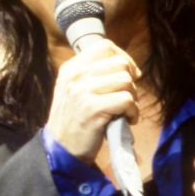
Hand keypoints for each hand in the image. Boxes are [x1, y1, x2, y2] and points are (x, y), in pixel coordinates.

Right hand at [45, 39, 141, 163]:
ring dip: (133, 98)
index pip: (105, 46)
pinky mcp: (93, 108)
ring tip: (125, 110)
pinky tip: (127, 119)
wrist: (61, 148)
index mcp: (71, 68)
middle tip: (126, 97)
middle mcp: (76, 76)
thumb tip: (126, 64)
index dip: (123, 58)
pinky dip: (133, 111)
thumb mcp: (74, 89)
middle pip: (120, 63)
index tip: (128, 74)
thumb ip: (92, 73)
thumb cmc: (74, 119)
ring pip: (126, 80)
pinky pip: (127, 99)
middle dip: (131, 81)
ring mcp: (83, 91)